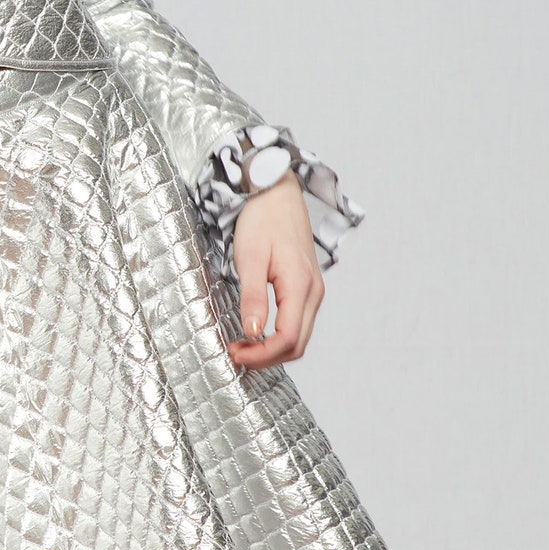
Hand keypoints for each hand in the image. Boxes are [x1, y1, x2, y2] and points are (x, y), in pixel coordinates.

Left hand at [226, 174, 323, 367]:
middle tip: (236, 355)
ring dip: (273, 349)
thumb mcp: (250, 257)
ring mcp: (313, 289)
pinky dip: (279, 336)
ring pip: (300, 336)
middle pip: (297, 344)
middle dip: (266, 357)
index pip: (287, 338)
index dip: (262, 355)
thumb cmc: (262, 219)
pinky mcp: (307, 286)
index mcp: (300, 284)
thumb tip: (252, 332)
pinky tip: (257, 332)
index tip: (235, 355)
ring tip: (243, 346)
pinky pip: (298, 322)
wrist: (276, 191)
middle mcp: (313, 290)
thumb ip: (252, 296)